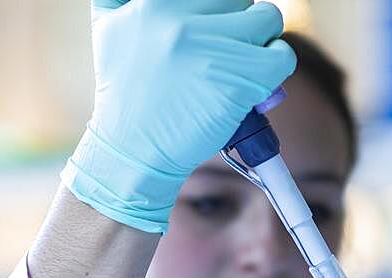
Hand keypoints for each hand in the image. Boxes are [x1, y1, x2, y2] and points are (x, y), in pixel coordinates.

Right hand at [62, 0, 295, 233]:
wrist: (133, 149)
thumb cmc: (126, 95)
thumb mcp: (109, 29)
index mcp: (152, 2)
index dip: (215, 11)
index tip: (212, 31)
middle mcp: (180, 19)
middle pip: (238, 1)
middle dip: (237, 25)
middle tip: (225, 53)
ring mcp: (211, 47)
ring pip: (266, 20)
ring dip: (261, 42)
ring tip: (241, 66)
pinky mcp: (238, 77)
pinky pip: (282, 55)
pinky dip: (278, 66)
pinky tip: (258, 83)